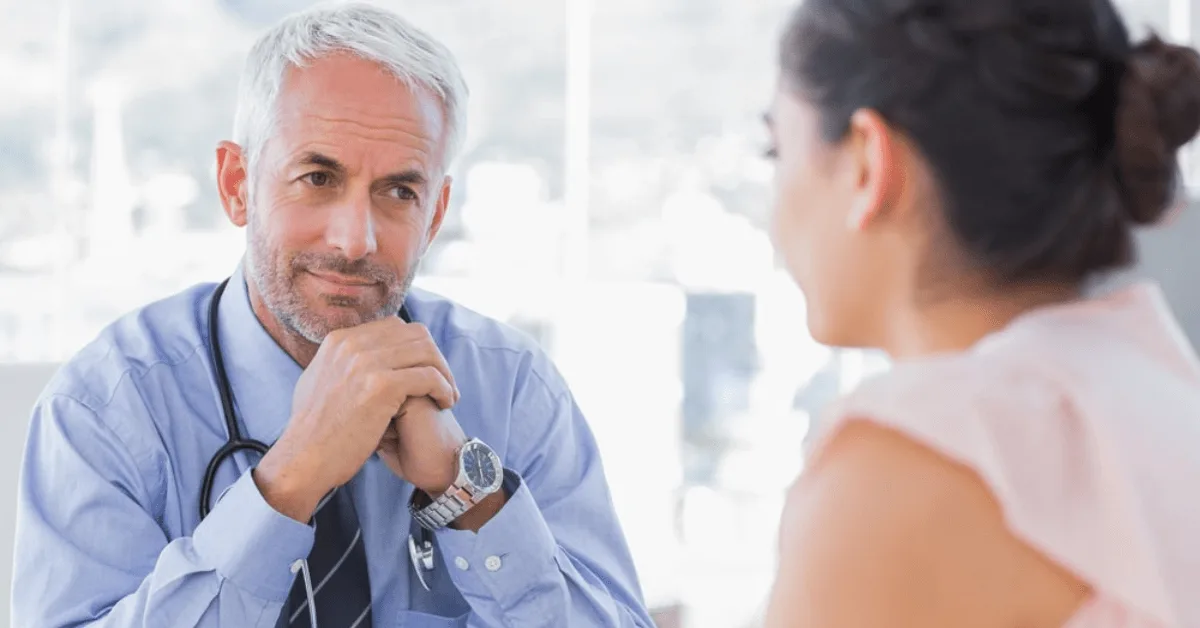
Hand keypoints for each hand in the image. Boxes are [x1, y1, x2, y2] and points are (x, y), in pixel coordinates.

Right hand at [255, 318, 459, 521]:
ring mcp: (366, 363)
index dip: (416, 347)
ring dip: (444, 372)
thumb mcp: (318, 382)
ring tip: (448, 395)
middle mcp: (352, 344)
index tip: (425, 370)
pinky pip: (429, 376)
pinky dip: (443, 388)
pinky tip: (445, 403)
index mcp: (339, 340)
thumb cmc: (314, 432)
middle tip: (444, 382)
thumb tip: (353, 354)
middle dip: (435, 357)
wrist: (303, 460)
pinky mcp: (381, 386)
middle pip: (415, 334)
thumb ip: (339, 363)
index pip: (394, 327)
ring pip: (426, 352)